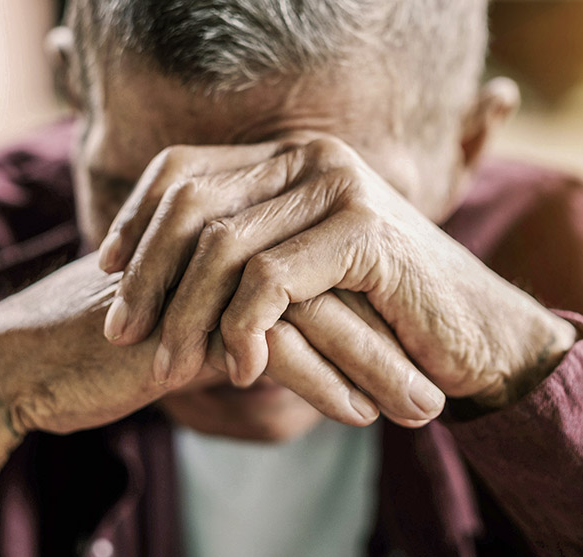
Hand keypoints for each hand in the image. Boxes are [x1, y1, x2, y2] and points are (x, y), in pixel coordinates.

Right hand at [0, 250, 431, 533]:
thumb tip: (315, 352)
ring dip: (374, 366)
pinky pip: (273, 349)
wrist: (24, 365)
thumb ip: (250, 326)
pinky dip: (322, 384)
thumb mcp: (190, 330)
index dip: (376, 313)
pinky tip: (357, 415)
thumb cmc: (108, 350)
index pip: (323, 267)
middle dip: (393, 340)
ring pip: (314, 315)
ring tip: (419, 411)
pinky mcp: (184, 320)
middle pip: (332, 285)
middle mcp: (221, 246)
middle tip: (444, 386)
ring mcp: (203, 278)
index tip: (420, 355)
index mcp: (227, 237)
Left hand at [100, 135, 574, 409]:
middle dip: (145, 275)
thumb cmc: (382, 314)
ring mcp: (339, 189)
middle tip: (121, 333)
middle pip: (191, 205)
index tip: (105, 271)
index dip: (135, 220)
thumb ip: (244, 256)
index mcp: (291, 160)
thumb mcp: (300, 278)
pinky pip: (271, 280)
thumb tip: (150, 271)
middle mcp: (312, 159)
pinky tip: (239, 369)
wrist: (477, 335)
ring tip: (167, 368)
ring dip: (185, 316)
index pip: (184, 170)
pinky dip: (243, 329)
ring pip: (223, 247)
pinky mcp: (363, 231)